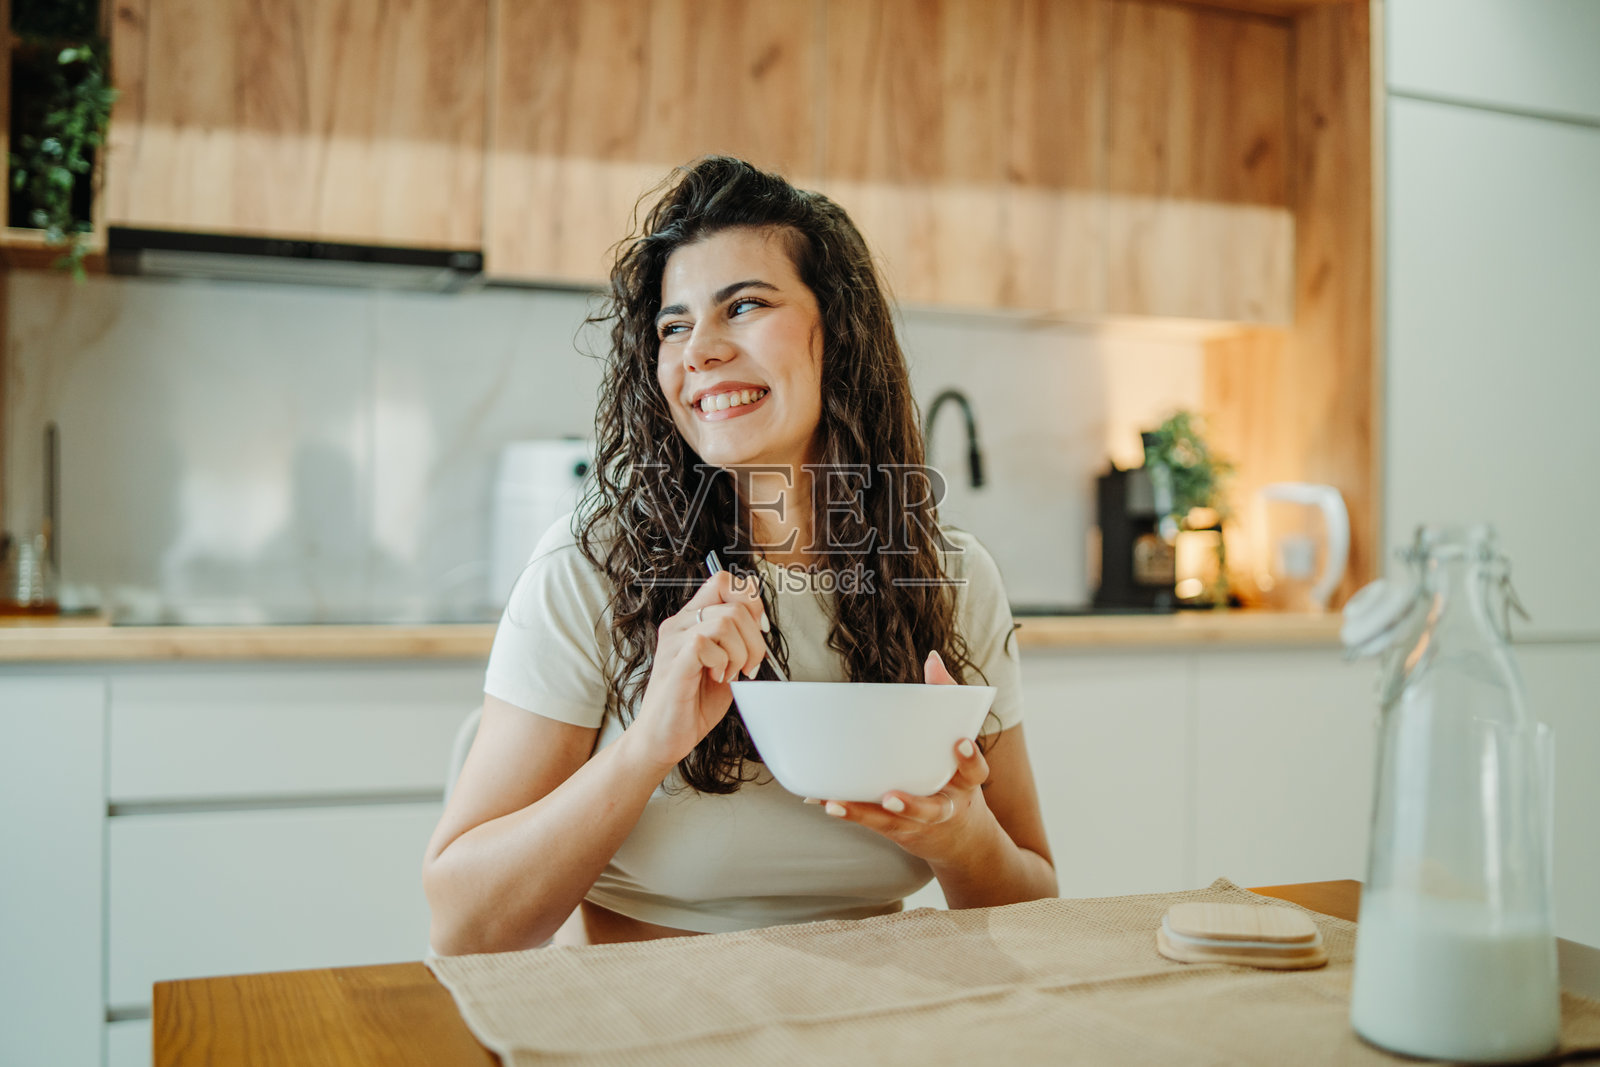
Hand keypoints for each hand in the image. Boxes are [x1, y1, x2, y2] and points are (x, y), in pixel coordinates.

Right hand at [631, 569, 768, 769]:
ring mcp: (674, 641)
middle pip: (733, 602)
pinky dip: (722, 662)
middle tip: (748, 665)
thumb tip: (760, 620)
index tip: (759, 631)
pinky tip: (717, 678)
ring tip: (729, 673)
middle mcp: (680, 624)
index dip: (750, 601)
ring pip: (725, 621)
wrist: (663, 738)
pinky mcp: (674, 661)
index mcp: (692, 620)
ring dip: (739, 651)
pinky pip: (706, 642)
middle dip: (754, 637)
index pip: (723, 581)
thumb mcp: (725, 664)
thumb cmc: (692, 703)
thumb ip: (738, 639)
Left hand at [818, 650, 994, 864]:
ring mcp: (918, 822)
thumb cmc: (953, 774)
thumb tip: (933, 658)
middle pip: (931, 809)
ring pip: (894, 822)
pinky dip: (849, 811)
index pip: (974, 771)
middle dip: (912, 805)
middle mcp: (944, 806)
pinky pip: (870, 822)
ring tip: (839, 803)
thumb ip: (946, 700)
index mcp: (965, 782)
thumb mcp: (958, 744)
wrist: (958, 837)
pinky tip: (826, 801)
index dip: (970, 759)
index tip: (960, 744)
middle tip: (891, 796)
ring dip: (865, 812)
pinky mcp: (896, 830)